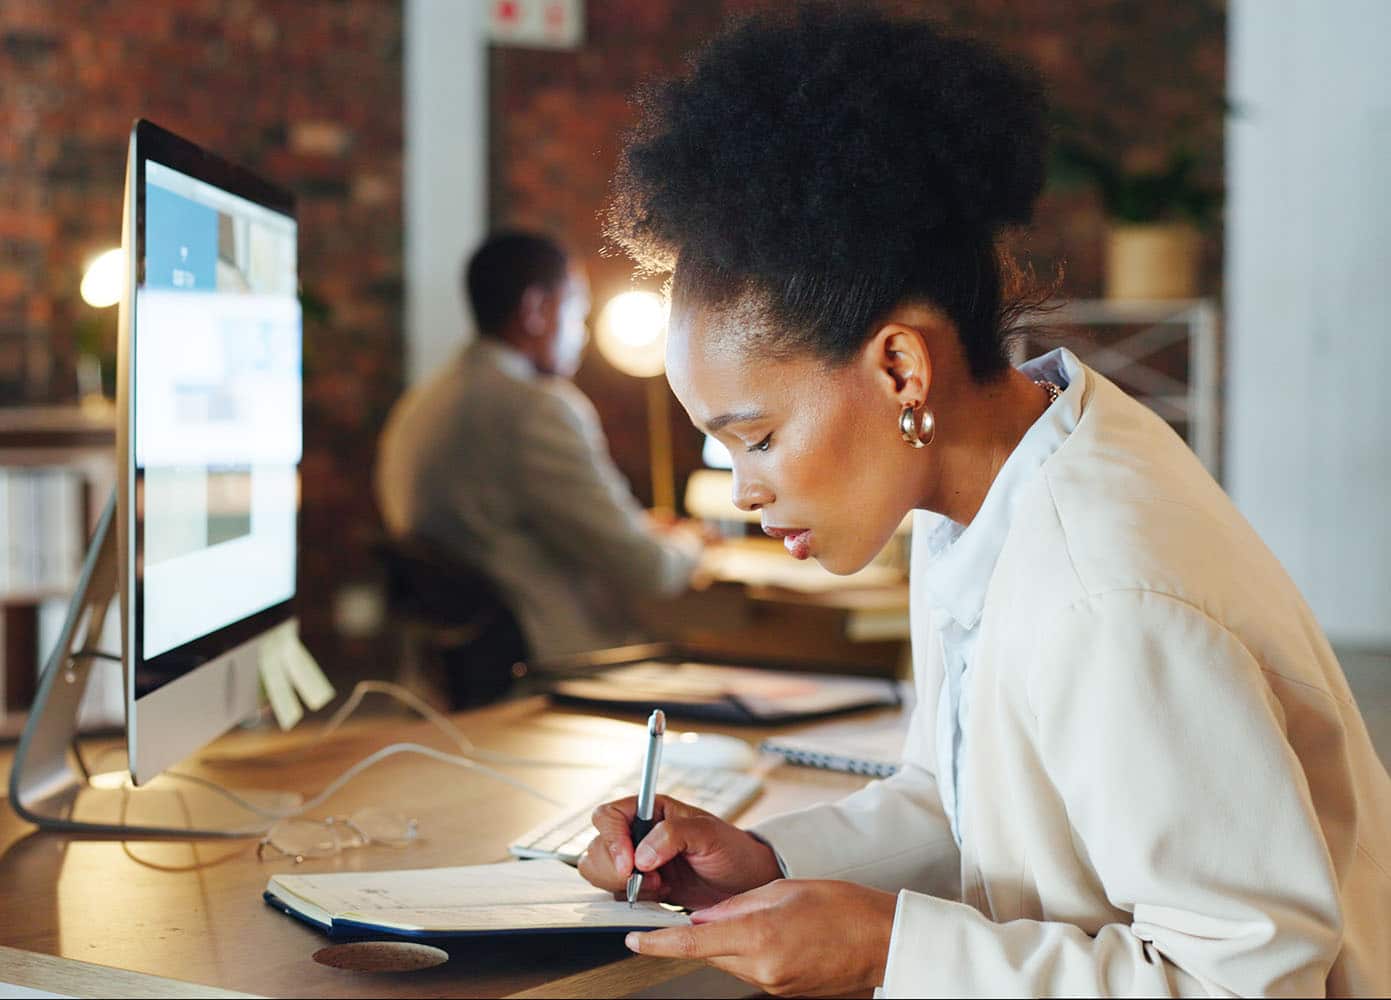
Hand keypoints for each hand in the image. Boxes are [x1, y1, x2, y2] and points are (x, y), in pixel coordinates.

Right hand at [576, 794, 781, 909]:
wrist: (746, 883)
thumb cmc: (732, 849)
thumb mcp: (708, 834)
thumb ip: (672, 835)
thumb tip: (640, 855)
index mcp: (650, 810)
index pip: (609, 816)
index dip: (612, 839)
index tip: (630, 863)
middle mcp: (638, 833)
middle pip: (597, 847)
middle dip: (616, 869)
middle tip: (649, 880)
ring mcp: (637, 862)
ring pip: (600, 872)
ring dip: (622, 886)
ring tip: (658, 887)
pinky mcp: (642, 887)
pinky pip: (616, 894)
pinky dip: (631, 900)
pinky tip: (660, 896)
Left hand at [624, 879, 898, 997]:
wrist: (883, 940)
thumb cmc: (845, 908)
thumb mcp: (784, 889)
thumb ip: (737, 904)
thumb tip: (706, 916)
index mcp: (759, 937)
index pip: (692, 944)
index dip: (657, 943)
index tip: (634, 939)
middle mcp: (763, 969)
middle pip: (711, 953)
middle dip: (705, 934)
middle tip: (721, 910)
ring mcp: (774, 986)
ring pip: (731, 962)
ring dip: (732, 942)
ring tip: (764, 919)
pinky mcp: (785, 994)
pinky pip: (754, 971)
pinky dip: (753, 953)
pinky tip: (776, 935)